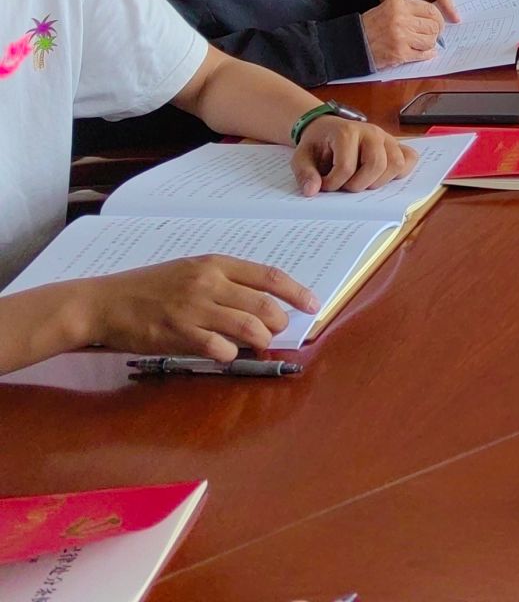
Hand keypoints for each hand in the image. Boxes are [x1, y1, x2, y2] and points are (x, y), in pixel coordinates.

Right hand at [71, 256, 319, 359]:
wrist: (104, 302)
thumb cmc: (148, 288)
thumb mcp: (189, 272)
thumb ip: (224, 283)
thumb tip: (261, 302)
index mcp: (214, 264)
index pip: (269, 276)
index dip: (296, 292)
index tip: (314, 304)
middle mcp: (208, 283)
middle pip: (264, 304)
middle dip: (280, 321)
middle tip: (278, 330)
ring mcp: (193, 308)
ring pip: (248, 326)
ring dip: (260, 339)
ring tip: (259, 344)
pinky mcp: (178, 333)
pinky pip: (218, 347)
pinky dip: (229, 354)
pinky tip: (226, 355)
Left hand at [292, 116, 417, 195]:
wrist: (327, 129)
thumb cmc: (317, 144)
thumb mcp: (301, 157)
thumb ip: (304, 173)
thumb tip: (312, 191)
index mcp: (346, 132)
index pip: (346, 167)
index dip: (333, 184)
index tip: (325, 185)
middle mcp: (371, 132)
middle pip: (377, 165)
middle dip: (359, 184)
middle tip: (346, 186)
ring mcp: (387, 138)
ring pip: (396, 164)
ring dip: (379, 181)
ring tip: (362, 183)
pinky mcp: (396, 144)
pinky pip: (410, 158)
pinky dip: (400, 172)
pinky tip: (382, 177)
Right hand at [360, 0, 443, 69]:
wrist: (352, 43)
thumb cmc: (371, 26)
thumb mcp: (388, 9)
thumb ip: (409, 10)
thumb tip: (434, 17)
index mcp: (399, 5)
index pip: (431, 9)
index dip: (438, 18)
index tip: (438, 23)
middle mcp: (401, 19)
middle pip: (433, 26)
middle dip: (435, 32)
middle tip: (432, 35)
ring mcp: (401, 37)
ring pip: (430, 41)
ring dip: (429, 44)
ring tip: (422, 44)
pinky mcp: (400, 53)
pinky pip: (423, 54)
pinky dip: (426, 55)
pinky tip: (424, 53)